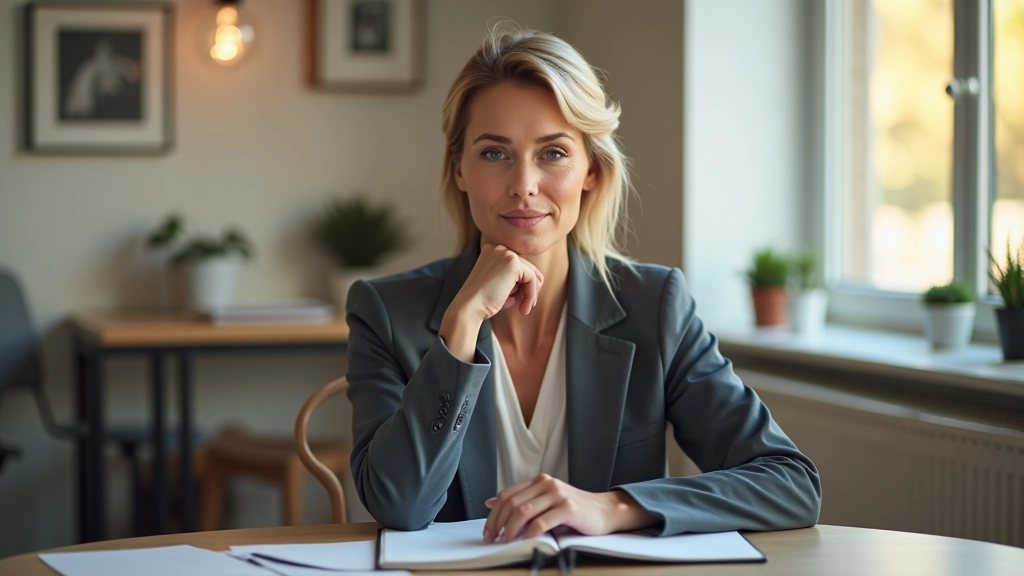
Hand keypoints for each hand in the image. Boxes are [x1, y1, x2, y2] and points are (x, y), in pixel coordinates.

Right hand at [439, 244, 543, 361]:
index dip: (524, 285)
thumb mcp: (499, 285)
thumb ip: (514, 279)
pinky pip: (532, 280)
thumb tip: (539, 280)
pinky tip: (523, 309)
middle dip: (529, 289)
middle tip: (525, 306)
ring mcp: (506, 254)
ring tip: (523, 309)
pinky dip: (531, 295)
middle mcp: (499, 248)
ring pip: (531, 274)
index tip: (522, 301)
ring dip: (530, 293)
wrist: (469, 307)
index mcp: (492, 251)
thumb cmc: (482, 301)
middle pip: (527, 268)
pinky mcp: (513, 263)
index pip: (518, 266)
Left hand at [481, 474, 657, 542]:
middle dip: (498, 523)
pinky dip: (530, 532)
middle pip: (512, 503)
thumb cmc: (576, 510)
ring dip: (511, 529)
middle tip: (493, 538)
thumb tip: (490, 502)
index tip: (488, 530)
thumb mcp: (546, 500)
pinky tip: (527, 540)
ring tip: (506, 541)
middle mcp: (547, 484)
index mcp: (539, 481)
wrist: (606, 511)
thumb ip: (522, 500)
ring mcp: (558, 494)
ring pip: (524, 511)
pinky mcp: (568, 508)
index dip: (494, 514)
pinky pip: (542, 521)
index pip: (507, 495)